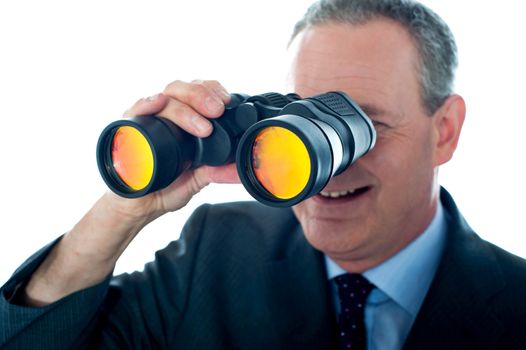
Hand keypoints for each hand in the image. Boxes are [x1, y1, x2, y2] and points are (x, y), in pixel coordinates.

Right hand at [107, 79, 240, 225]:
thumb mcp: (198, 180)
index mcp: (185, 121)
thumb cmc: (165, 187)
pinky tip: (157, 103)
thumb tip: (241, 170)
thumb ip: (218, 172)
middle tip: (217, 110)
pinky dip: (146, 104)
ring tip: (203, 127)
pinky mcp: (128, 130)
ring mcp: (148, 121)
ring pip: (164, 98)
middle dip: (202, 96)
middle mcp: (166, 116)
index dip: (213, 90)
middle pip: (182, 90)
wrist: (139, 206)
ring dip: (184, 108)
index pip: (198, 91)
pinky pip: (134, 111)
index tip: (227, 102)